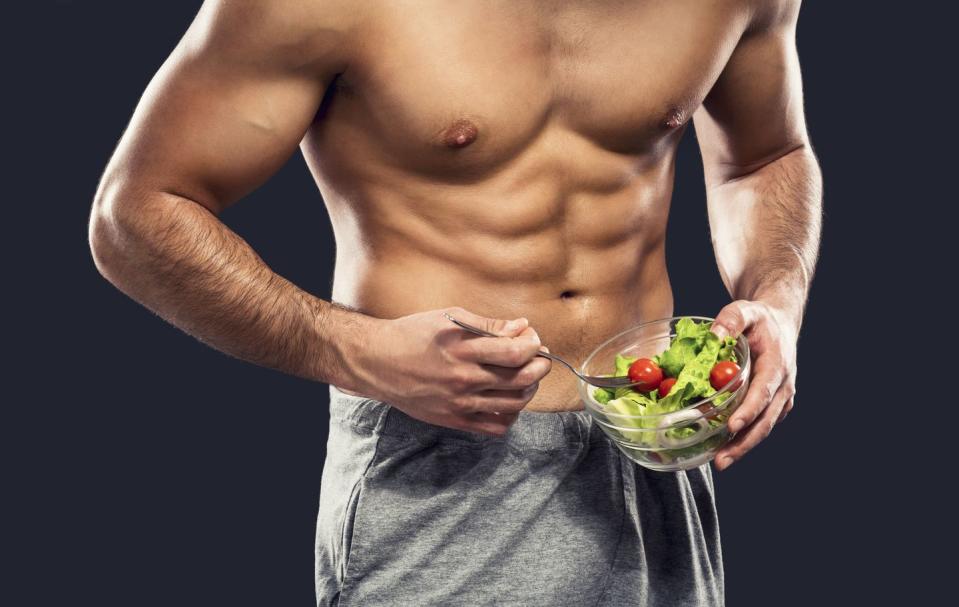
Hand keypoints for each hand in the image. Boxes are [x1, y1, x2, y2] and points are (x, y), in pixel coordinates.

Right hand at [348, 306, 550, 435]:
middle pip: (520, 378)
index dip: (533, 345)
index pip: (515, 352)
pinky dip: (511, 415)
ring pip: (514, 404)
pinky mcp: (454, 420)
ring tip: (528, 378)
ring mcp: (459, 403)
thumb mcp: (448, 319)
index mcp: (462, 349)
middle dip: (540, 366)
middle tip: (540, 358)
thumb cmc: (412, 335)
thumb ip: (488, 325)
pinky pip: (495, 427)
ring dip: (530, 389)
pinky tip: (508, 401)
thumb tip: (522, 327)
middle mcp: (462, 378)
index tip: (533, 340)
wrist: (377, 362)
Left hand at [710, 299, 799, 470]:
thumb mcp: (746, 311)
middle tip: (722, 460)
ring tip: (720, 461)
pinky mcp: (775, 405)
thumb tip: (714, 335)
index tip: (732, 426)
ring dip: (743, 446)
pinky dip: (745, 437)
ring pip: (764, 427)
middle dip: (744, 442)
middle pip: (765, 420)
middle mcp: (783, 386)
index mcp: (777, 365)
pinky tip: (725, 448)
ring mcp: (781, 397)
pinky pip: (762, 424)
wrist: (779, 325)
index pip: (763, 392)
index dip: (749, 411)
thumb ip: (731, 319)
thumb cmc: (760, 320)